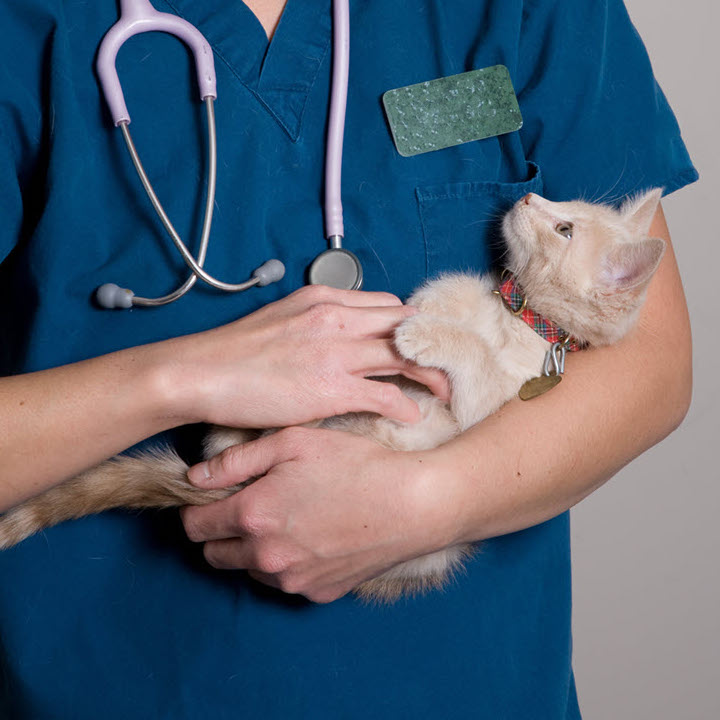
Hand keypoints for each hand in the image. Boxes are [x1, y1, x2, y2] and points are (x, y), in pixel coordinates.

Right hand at [168, 285, 449, 428]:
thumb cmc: (235, 352)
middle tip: (444, 364)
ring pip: (404, 356)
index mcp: (324, 300)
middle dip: (429, 345)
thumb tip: (337, 336)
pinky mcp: (332, 388)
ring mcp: (337, 353)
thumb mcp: (280, 318)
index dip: (407, 326)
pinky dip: (405, 404)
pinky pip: (386, 394)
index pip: (386, 305)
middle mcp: (337, 318)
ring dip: (430, 374)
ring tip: (444, 391)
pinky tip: (412, 415)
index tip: (416, 344)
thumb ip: (315, 322)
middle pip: (404, 325)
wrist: (200, 373)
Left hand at [180, 427, 455, 602]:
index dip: (198, 509)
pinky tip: (314, 536)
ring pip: (249, 569)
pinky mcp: (318, 592)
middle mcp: (266, 556)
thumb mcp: (295, 442)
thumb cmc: (356, 464)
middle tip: (249, 505)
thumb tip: (196, 476)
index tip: (214, 496)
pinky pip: (286, 581)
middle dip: (221, 531)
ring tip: (288, 518)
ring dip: (254, 549)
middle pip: (214, 555)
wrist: (413, 504)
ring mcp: (293, 580)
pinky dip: (288, 563)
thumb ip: (237, 460)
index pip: (195, 527)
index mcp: (254, 515)